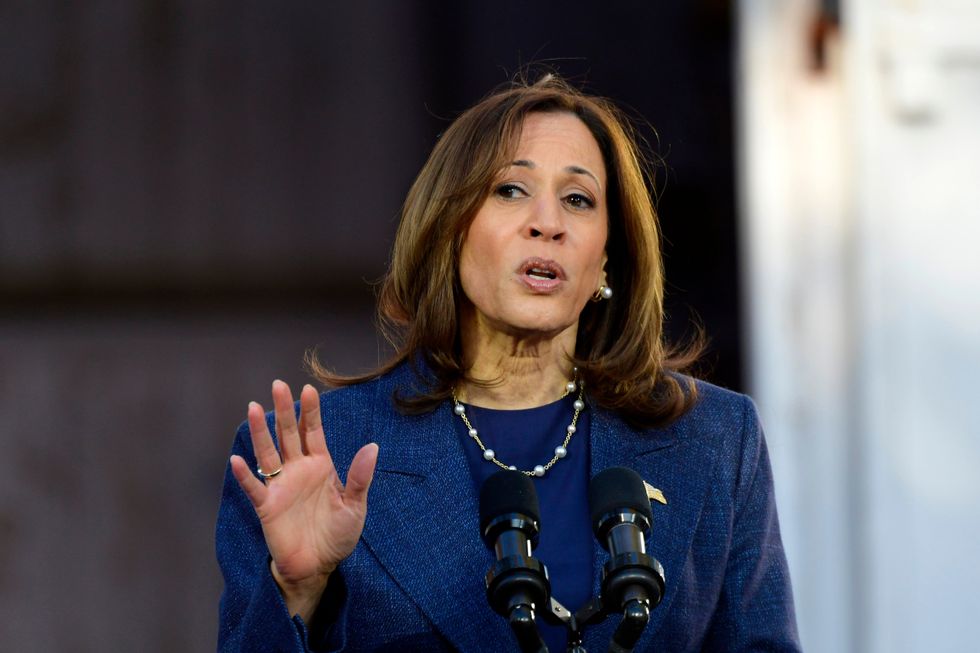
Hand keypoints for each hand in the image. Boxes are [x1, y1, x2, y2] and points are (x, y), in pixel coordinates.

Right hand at [229, 380, 377, 618]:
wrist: (318, 566)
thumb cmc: (338, 536)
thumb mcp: (355, 506)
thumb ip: (360, 477)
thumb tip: (373, 446)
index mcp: (321, 466)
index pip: (313, 432)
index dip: (310, 412)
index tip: (308, 389)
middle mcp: (298, 470)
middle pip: (288, 434)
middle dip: (283, 410)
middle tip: (278, 384)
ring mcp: (281, 486)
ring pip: (268, 453)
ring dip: (260, 432)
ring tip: (252, 407)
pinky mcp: (268, 506)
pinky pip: (254, 488)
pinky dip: (246, 475)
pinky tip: (238, 460)